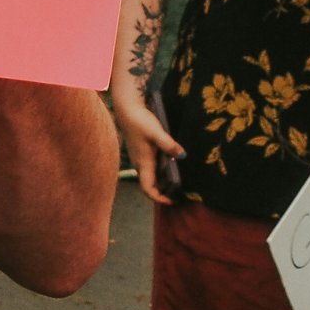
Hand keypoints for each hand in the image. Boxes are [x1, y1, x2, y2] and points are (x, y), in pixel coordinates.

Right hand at [111, 81, 183, 204]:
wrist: (127, 109)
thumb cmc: (140, 121)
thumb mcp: (156, 132)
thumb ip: (169, 144)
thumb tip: (182, 155)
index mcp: (143, 163)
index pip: (148, 189)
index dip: (159, 198)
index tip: (172, 200)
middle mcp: (140, 164)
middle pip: (150, 185)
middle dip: (163, 192)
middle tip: (179, 193)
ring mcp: (139, 158)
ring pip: (150, 177)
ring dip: (162, 182)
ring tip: (177, 181)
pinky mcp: (141, 152)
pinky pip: (150, 168)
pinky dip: (160, 172)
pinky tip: (170, 165)